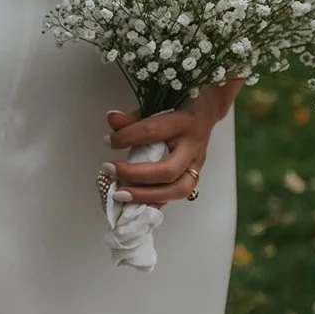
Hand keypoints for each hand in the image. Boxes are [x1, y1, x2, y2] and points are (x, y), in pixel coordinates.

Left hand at [106, 82, 238, 206]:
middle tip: (111, 171)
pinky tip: (137, 206)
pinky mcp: (195, 176)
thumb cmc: (177, 110)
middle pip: (168, 170)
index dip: (127, 138)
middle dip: (136, 175)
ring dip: (147, 195)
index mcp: (183, 122)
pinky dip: (156, 202)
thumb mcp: (156, 107)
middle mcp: (192, 147)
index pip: (152, 132)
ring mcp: (196, 164)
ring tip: (122, 195)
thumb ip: (133, 118)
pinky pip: (178, 195)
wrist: (206, 113)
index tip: (108, 142)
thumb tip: (111, 119)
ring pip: (178, 189)